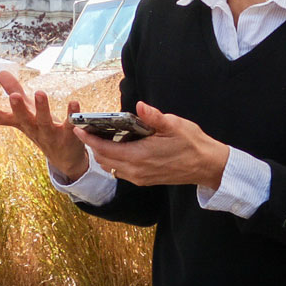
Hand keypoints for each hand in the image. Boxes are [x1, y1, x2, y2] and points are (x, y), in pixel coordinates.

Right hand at [0, 70, 87, 181]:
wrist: (64, 158)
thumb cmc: (42, 129)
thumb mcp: (27, 110)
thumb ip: (14, 90)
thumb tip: (0, 72)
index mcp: (23, 123)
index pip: (4, 120)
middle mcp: (34, 130)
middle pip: (24, 119)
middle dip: (18, 108)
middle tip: (13, 96)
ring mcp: (51, 134)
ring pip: (45, 122)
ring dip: (42, 109)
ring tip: (39, 93)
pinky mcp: (69, 135)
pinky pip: (70, 124)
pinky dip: (71, 114)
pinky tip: (74, 102)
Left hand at [81, 102, 229, 190]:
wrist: (207, 166)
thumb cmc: (192, 143)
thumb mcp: (174, 125)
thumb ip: (153, 116)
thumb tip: (139, 105)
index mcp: (139, 156)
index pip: (104, 148)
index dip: (88, 139)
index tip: (78, 129)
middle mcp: (136, 170)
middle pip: (104, 159)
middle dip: (93, 145)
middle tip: (89, 129)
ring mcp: (140, 177)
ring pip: (111, 167)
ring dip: (104, 154)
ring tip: (103, 137)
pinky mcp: (145, 180)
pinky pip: (121, 172)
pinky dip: (114, 160)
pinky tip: (120, 147)